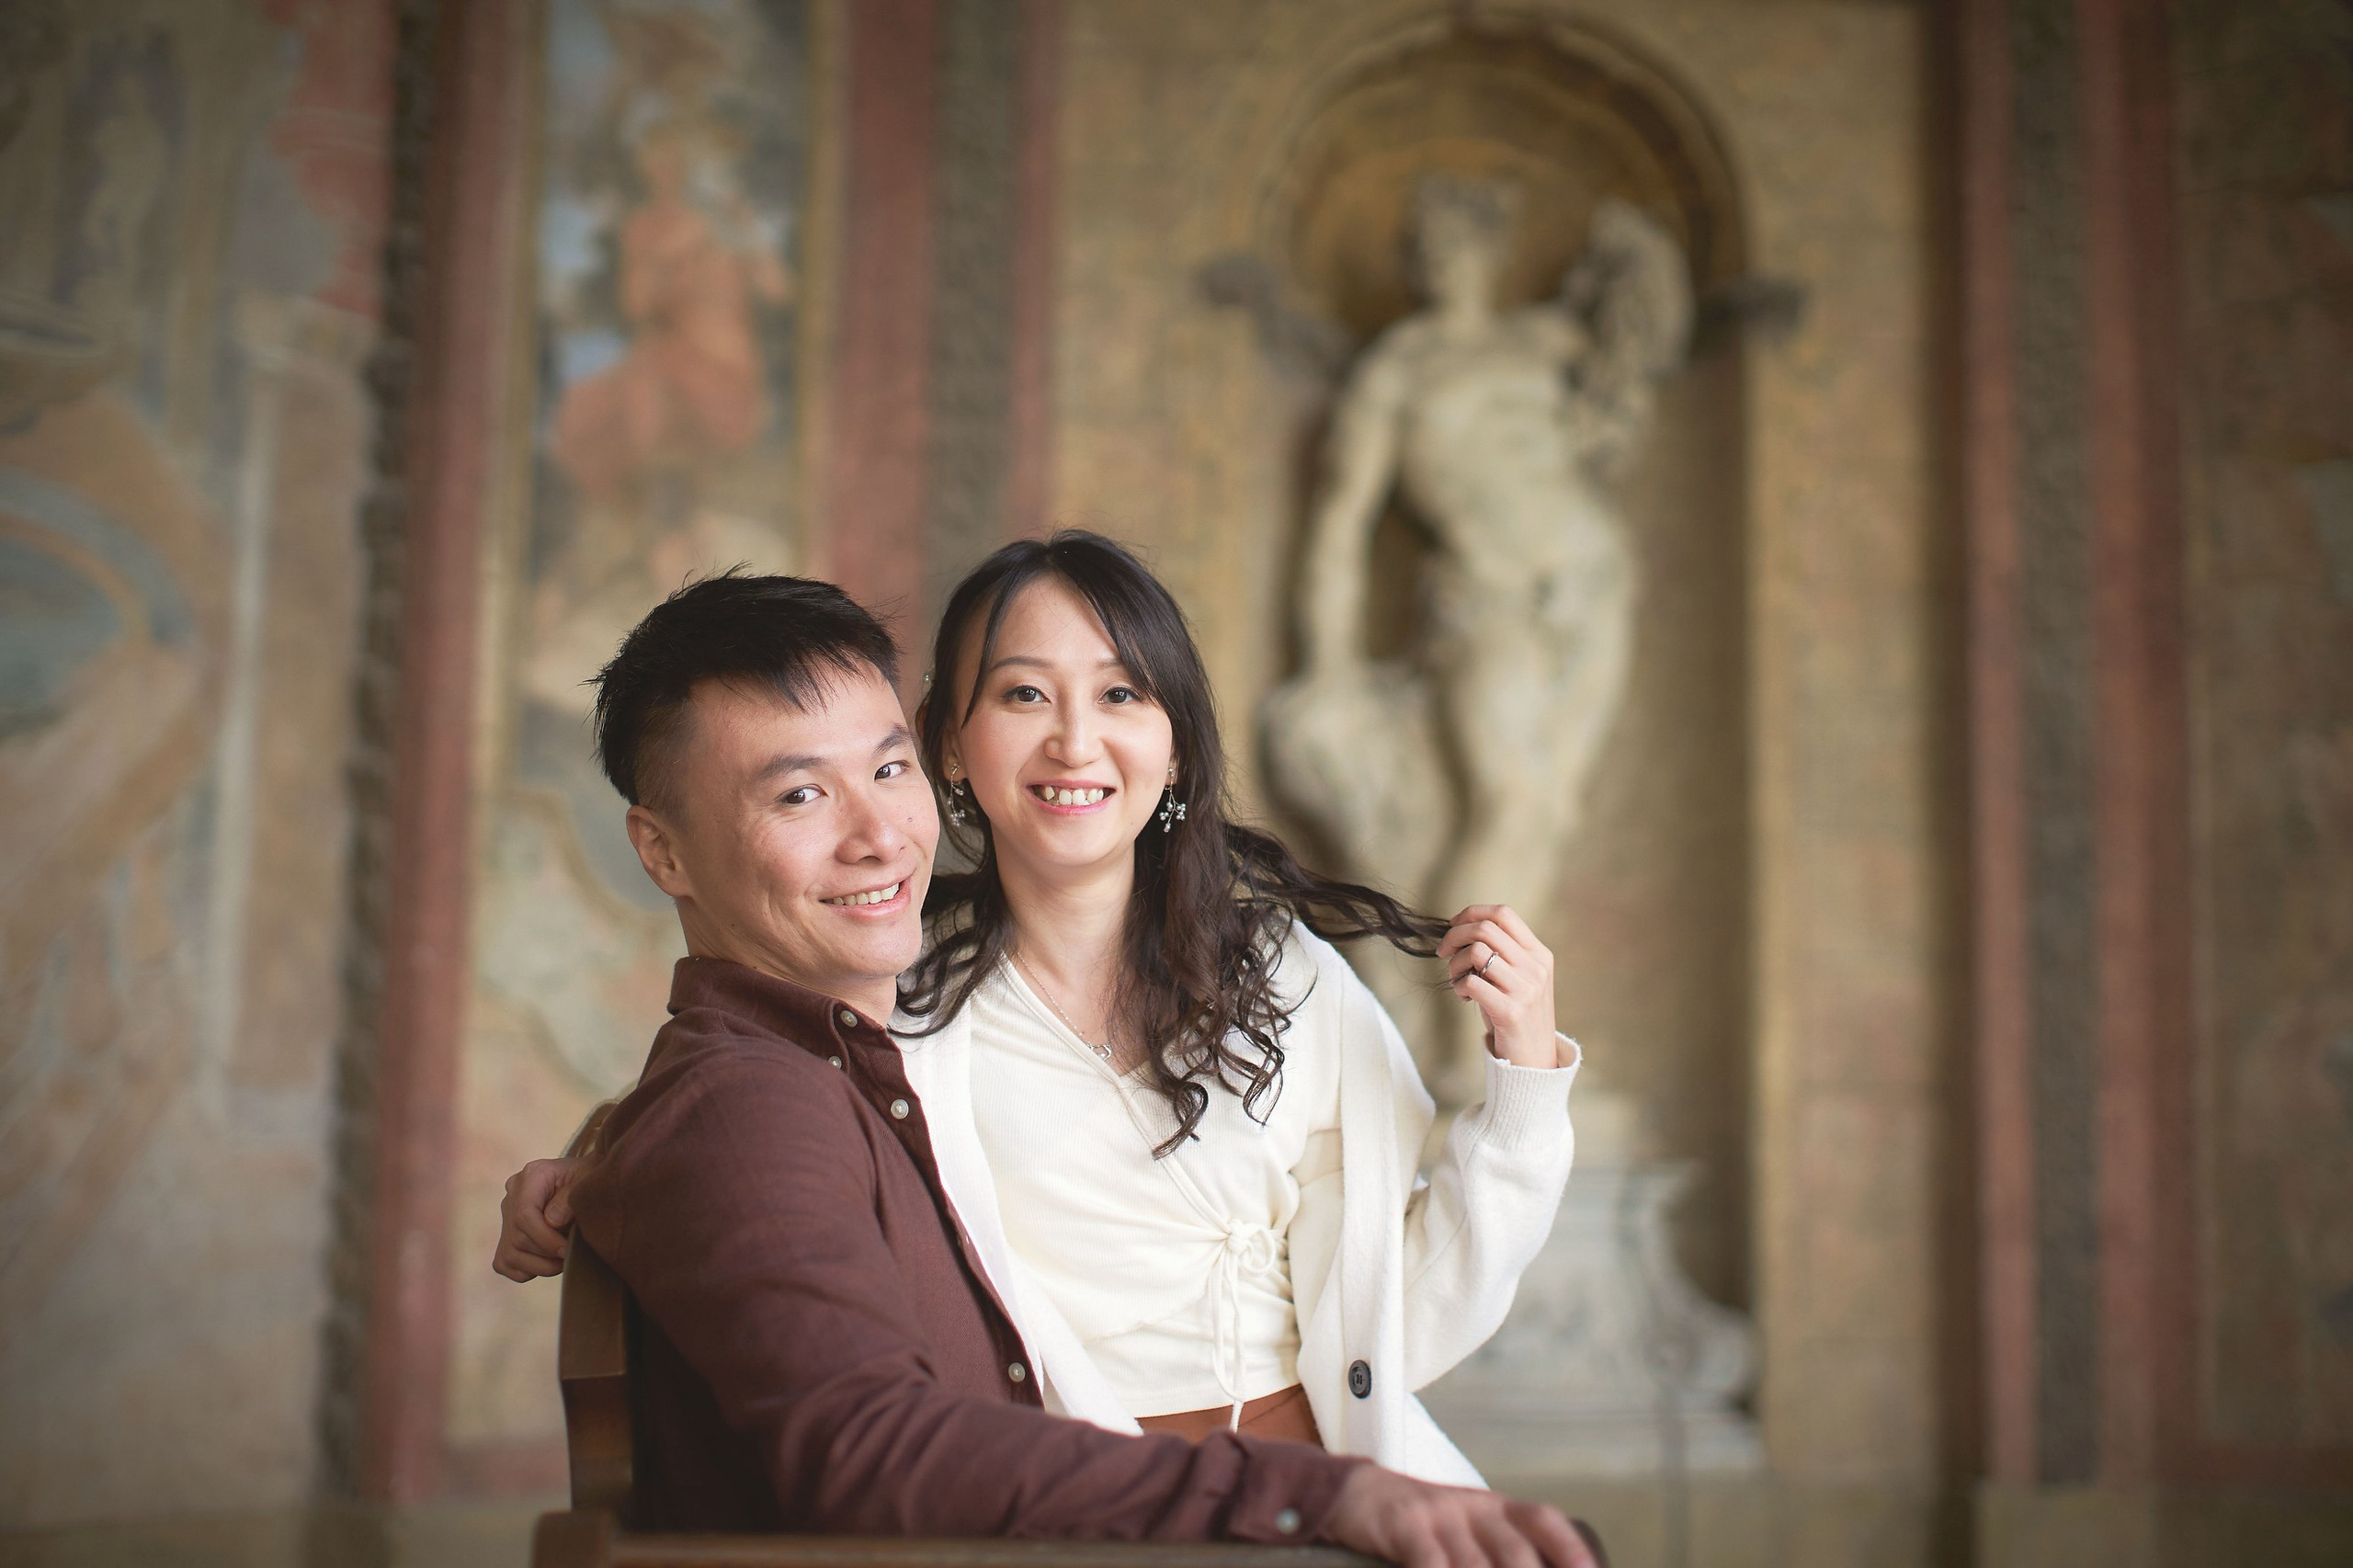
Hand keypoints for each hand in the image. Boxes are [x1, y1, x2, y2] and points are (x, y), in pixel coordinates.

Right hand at [492, 1157, 581, 1280]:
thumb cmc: (590, 1179)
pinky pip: (504, 1263)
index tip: (567, 1250)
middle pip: (518, 1237)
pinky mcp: (505, 1235)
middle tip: (571, 1256)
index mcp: (533, 1175)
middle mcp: (513, 1194)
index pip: (524, 1214)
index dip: (546, 1239)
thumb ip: (572, 1196)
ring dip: (539, 1266)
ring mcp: (506, 1215)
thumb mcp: (590, 1179)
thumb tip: (552, 1222)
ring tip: (563, 1260)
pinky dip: (527, 1270)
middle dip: (547, 1254)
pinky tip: (548, 1262)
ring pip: (509, 1254)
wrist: (586, 1180)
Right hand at [1323, 1465, 1600, 1567]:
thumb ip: (1500, 1551)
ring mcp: (1439, 1515)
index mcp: (1496, 1507)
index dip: (1569, 1548)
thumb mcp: (1468, 1528)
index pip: (1543, 1519)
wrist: (1360, 1493)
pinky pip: (1428, 1561)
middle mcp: (1473, 1507)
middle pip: (1514, 1549)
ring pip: (1473, 1563)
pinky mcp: (1404, 1525)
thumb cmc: (1426, 1525)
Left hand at [1436, 904, 1559, 1069]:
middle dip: (1454, 936)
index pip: (1504, 914)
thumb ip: (1500, 954)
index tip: (1453, 925)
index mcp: (1539, 954)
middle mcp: (1536, 968)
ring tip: (1457, 980)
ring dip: (1455, 964)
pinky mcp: (1511, 1011)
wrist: (1534, 1061)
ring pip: (1477, 952)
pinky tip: (1464, 997)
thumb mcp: (1517, 978)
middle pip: (1486, 929)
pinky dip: (1459, 986)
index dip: (1472, 913)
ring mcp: (1526, 989)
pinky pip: (1472, 982)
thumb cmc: (1516, 1015)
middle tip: (1443, 952)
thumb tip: (1459, 929)